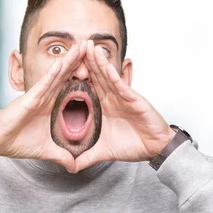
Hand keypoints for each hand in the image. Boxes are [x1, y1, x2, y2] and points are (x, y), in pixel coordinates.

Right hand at [0, 41, 86, 172]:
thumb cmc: (18, 142)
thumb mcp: (47, 150)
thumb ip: (62, 155)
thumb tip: (75, 166)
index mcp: (52, 107)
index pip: (73, 90)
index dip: (86, 80)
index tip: (101, 71)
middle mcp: (47, 98)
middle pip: (68, 77)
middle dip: (80, 62)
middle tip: (94, 47)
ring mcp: (39, 96)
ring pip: (58, 75)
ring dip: (70, 61)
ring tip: (82, 46)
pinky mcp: (30, 98)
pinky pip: (44, 83)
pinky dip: (54, 72)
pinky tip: (64, 62)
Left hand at [75, 41, 174, 171]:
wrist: (154, 149)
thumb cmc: (133, 145)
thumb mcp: (104, 152)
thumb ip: (87, 157)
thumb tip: (71, 166)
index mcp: (102, 107)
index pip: (84, 90)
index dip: (73, 79)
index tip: (58, 69)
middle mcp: (110, 98)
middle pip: (94, 77)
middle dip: (83, 62)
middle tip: (72, 47)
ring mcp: (122, 97)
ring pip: (106, 75)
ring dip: (96, 61)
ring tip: (86, 46)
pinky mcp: (133, 98)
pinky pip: (120, 84)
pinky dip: (111, 73)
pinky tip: (103, 63)